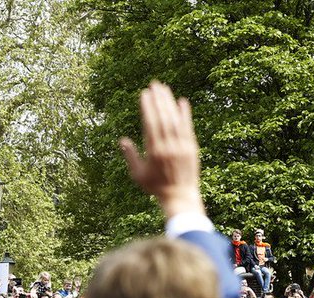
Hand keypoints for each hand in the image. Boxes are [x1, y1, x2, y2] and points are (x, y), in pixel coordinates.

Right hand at [119, 81, 203, 218]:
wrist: (180, 196)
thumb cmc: (156, 187)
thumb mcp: (138, 175)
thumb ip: (130, 156)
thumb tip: (122, 140)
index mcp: (154, 152)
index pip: (150, 124)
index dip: (147, 108)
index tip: (144, 94)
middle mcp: (168, 146)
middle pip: (163, 118)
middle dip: (158, 100)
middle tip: (154, 84)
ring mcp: (181, 146)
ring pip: (175, 119)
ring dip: (169, 102)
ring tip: (165, 88)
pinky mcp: (191, 147)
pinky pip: (188, 127)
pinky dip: (185, 113)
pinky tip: (182, 101)